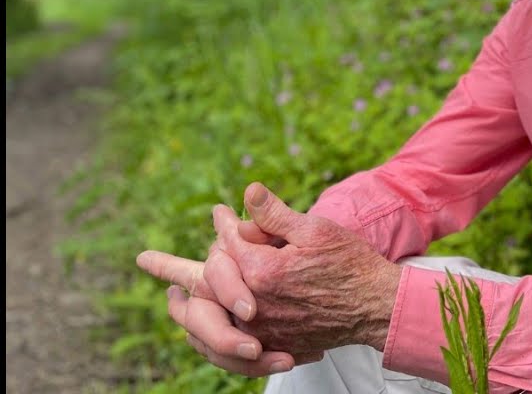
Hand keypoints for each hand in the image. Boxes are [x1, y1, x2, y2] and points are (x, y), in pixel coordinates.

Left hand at [140, 183, 401, 358]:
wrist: (377, 307)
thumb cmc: (351, 264)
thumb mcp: (316, 230)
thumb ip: (275, 215)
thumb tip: (246, 192)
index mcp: (262, 270)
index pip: (227, 241)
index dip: (223, 223)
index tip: (218, 211)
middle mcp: (254, 304)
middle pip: (203, 283)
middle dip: (174, 268)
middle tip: (147, 261)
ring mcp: (262, 328)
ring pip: (208, 320)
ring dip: (185, 308)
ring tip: (169, 300)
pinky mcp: (273, 344)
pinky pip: (228, 345)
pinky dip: (212, 336)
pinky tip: (202, 331)